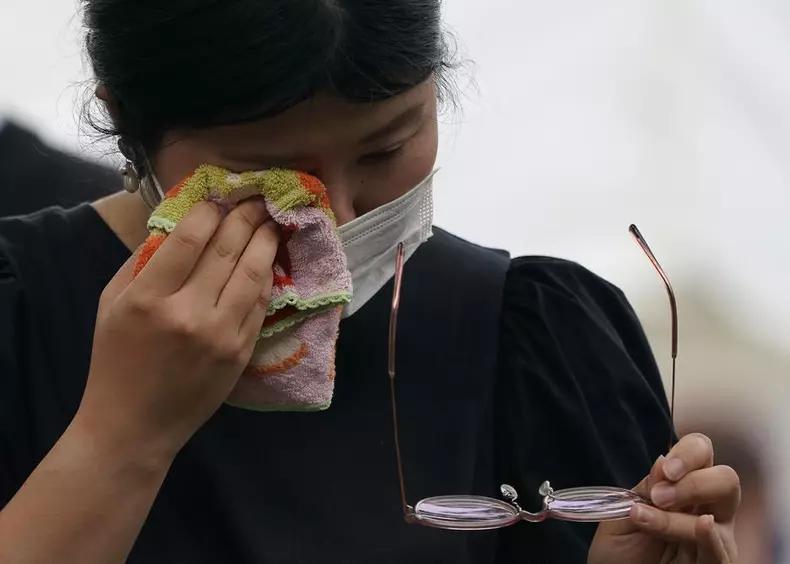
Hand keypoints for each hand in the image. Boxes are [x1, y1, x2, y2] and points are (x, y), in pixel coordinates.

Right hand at [76, 199, 279, 460]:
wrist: (134, 426)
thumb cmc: (115, 361)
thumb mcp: (110, 305)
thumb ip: (142, 262)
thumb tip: (177, 224)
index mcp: (149, 298)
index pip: (190, 239)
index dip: (209, 212)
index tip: (219, 198)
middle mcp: (189, 313)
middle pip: (227, 250)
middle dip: (245, 217)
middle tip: (256, 199)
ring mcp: (221, 335)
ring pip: (253, 275)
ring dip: (265, 243)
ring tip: (271, 222)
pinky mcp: (241, 352)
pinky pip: (260, 304)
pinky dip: (266, 278)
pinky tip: (269, 261)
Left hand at [589, 433, 739, 563]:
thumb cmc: (620, 548)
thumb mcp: (624, 512)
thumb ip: (646, 489)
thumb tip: (664, 460)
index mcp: (684, 486)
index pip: (702, 453)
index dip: (688, 453)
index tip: (666, 469)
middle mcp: (708, 508)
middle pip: (726, 479)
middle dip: (693, 482)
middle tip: (659, 497)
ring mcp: (716, 538)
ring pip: (718, 514)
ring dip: (680, 515)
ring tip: (644, 518)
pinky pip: (719, 550)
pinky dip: (709, 536)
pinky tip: (701, 526)